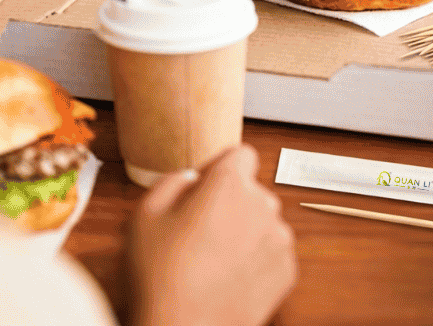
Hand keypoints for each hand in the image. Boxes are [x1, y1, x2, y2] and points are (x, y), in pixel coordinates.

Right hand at [128, 145, 296, 325]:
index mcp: (230, 184)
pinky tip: (229, 279)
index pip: (242, 154)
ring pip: (263, 222)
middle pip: (251, 191)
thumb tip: (193, 177)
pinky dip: (256, 261)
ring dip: (245, 233)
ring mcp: (279, 238)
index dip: (223, 168)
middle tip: (201, 233)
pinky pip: (272, 253)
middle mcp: (263, 204)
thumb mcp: (145, 216)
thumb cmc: (160, 277)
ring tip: (213, 262)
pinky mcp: (287, 269)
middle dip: (232, 203)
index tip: (207, 188)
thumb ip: (172, 182)